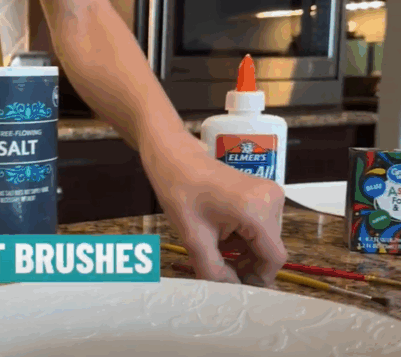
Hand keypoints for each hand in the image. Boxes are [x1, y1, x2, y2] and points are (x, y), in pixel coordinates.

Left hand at [141, 133, 287, 286]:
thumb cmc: (180, 191)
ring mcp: (271, 194)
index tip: (236, 288)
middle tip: (219, 269)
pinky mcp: (264, 193)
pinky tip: (221, 235)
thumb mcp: (194, 238)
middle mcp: (273, 200)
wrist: (175, 157)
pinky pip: (261, 226)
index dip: (257, 278)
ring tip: (215, 248)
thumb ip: (214, 271)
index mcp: (257, 210)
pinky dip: (243, 237)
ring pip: (264, 239)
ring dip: (243, 251)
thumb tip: (233, 290)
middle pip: (269, 249)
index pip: (273, 258)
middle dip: (246, 264)